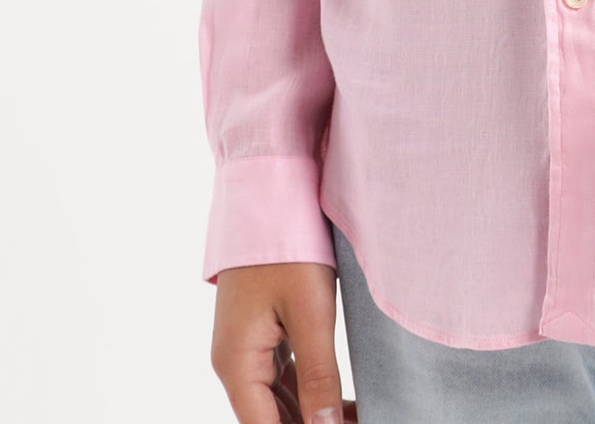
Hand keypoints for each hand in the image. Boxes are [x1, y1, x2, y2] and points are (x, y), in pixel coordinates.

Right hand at [210, 261, 355, 422]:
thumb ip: (318, 376)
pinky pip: (283, 377)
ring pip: (278, 402)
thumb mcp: (311, 312)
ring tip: (355, 416)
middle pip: (270, 419)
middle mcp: (235, 363)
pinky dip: (309, 392)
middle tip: (359, 421)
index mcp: (237, 364)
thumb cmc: (287, 245)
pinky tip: (341, 403)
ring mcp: (246, 347)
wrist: (268, 193)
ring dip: (313, 414)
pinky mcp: (261, 332)